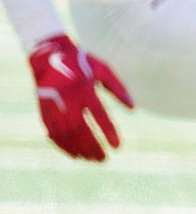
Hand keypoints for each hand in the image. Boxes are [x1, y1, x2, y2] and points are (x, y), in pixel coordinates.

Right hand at [29, 34, 133, 160]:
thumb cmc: (81, 63)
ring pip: (66, 134)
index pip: (100, 116)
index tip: (118, 147)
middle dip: (93, 146)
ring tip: (92, 159)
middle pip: (81, 129)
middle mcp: (68, 99)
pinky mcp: (44, 110)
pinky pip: (52, 133)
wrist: (48, 54)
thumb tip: (133, 109)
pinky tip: (74, 154)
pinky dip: (63, 146)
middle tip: (104, 159)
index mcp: (85, 88)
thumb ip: (118, 89)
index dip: (108, 133)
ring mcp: (54, 105)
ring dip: (79, 149)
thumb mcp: (103, 70)